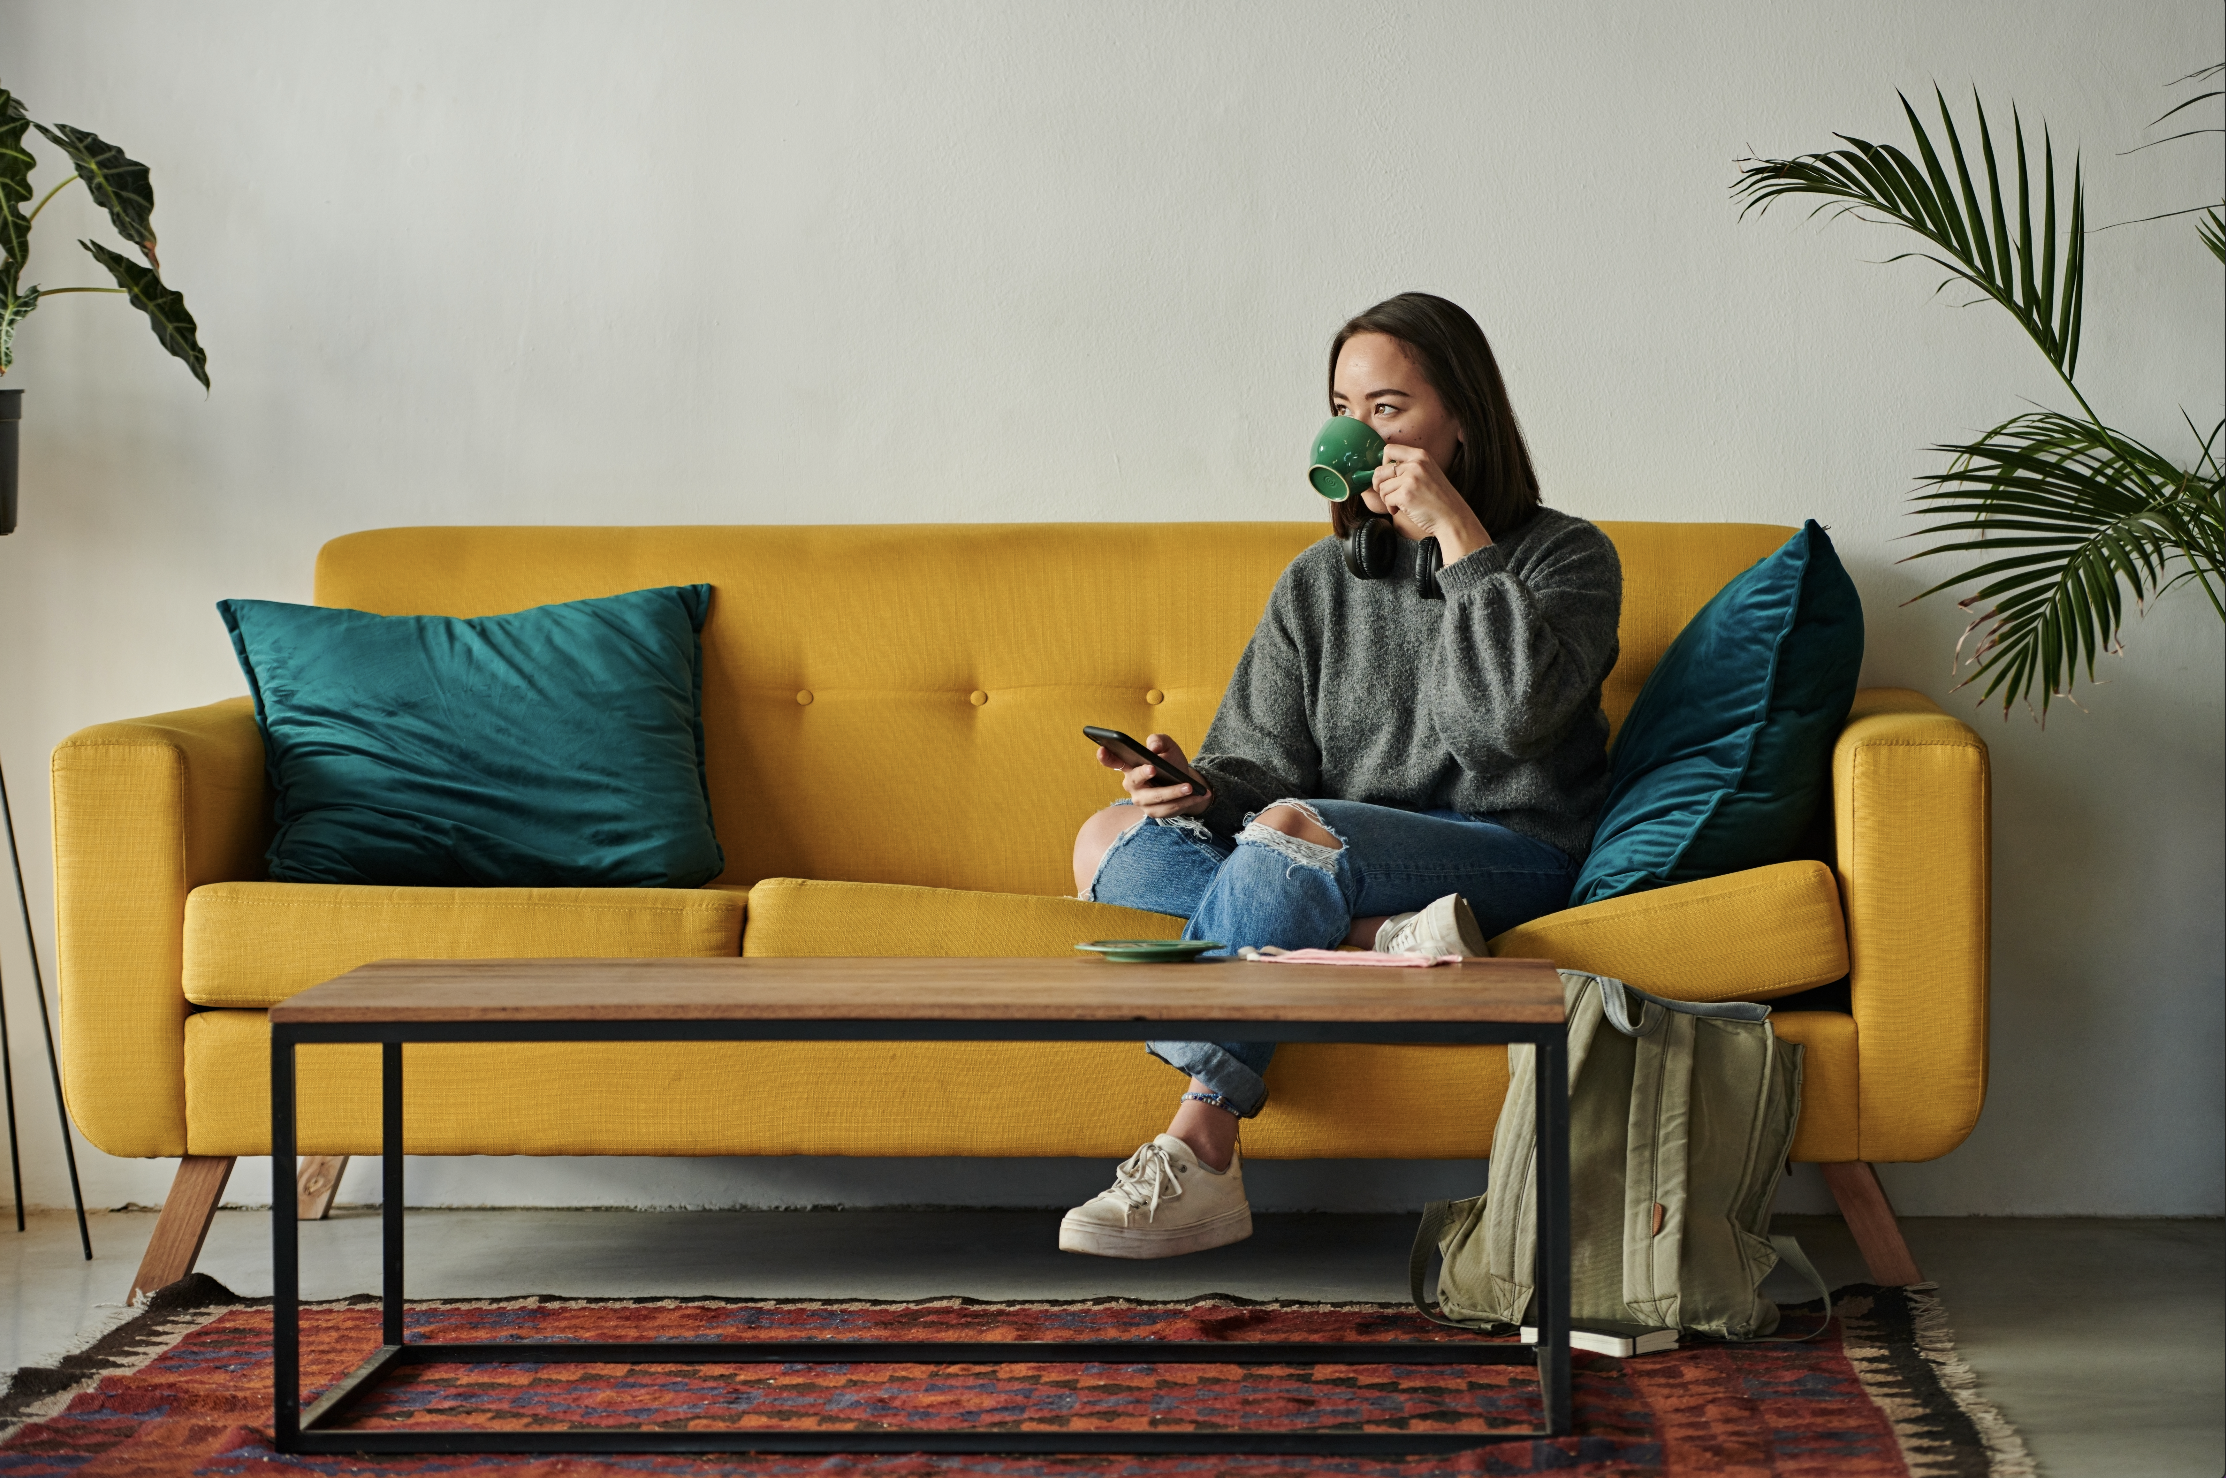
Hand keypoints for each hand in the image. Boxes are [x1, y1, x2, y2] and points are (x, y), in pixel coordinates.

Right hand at [1097, 733, 1212, 817]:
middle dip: (1143, 774)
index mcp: (1130, 766)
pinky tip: (1198, 795)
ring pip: (1155, 798)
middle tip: (1154, 768)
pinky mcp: (1154, 813)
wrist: (1186, 782)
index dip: (1105, 756)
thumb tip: (1153, 746)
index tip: (1102, 750)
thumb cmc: (1171, 763)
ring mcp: (1141, 801)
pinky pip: (1169, 809)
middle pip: (1134, 781)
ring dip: (1174, 793)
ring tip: (1190, 787)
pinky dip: (1185, 802)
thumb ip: (1159, 740)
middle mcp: (1132, 785)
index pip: (1112, 761)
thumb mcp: (1168, 747)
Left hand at [1364, 444, 1490, 562]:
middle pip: (1380, 470)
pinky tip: (1401, 510)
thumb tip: (1380, 469)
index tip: (1387, 475)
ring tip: (1399, 504)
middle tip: (1387, 494)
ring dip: (1386, 498)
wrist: (1453, 517)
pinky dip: (1390, 507)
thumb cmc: (1439, 498)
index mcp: (1420, 455)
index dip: (1382, 463)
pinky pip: (1386, 500)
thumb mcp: (1428, 472)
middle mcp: (1415, 464)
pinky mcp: (1406, 495)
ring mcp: (1410, 479)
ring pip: (1381, 487)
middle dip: (1379, 485)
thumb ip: (1408, 467)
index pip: (1389, 449)